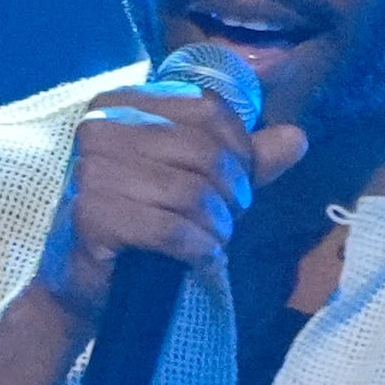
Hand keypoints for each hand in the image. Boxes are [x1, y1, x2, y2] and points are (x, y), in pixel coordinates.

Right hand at [33, 77, 308, 320]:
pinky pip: (170, 228)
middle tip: (229, 219)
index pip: (207, 108)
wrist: (87, 283)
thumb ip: (244, 158)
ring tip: (214, 240)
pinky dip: (198, 247)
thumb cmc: (144, 222)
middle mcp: (98, 126)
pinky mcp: (91, 216)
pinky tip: (199, 257)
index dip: (240, 149)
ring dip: (217, 225)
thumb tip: (298, 137)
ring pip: (191, 191)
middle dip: (232, 191)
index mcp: (120, 102)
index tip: (240, 185)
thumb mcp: (198, 180)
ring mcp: (89, 171)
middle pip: (203, 149)